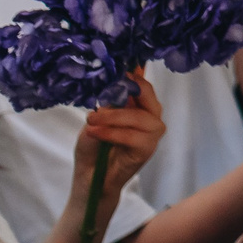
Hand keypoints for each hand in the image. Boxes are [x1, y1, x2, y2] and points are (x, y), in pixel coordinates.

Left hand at [75, 71, 164, 195]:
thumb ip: (108, 103)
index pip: (141, 82)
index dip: (133, 72)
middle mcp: (150, 115)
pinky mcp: (148, 148)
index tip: (119, 65)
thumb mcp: (96, 119)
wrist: (90, 177)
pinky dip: (112, 133)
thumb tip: (113, 81)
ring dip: (113, 117)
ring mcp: (152, 132)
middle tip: (106, 90)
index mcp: (139, 104)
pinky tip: (94, 132)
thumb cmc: (93, 146)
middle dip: (126, 90)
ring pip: (138, 116)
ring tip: (91, 120)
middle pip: (147, 93)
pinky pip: (132, 136)